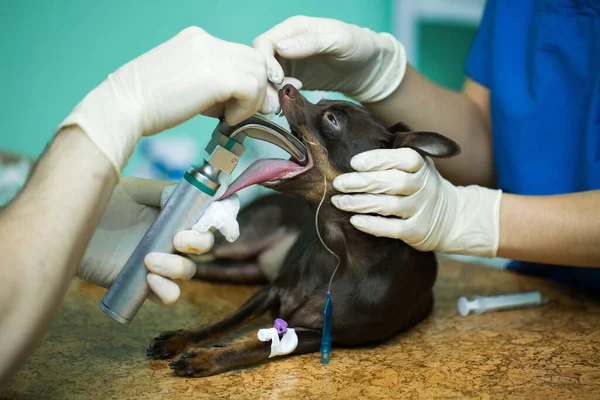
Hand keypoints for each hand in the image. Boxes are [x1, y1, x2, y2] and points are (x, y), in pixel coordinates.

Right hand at [59, 27, 271, 175]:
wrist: (123, 106)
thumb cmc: (146, 104)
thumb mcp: (182, 84)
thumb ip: (210, 85)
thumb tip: (237, 101)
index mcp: (196, 40)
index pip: (239, 54)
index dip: (244, 80)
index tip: (236, 104)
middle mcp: (206, 41)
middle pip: (254, 59)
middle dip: (256, 89)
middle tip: (242, 113)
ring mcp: (212, 55)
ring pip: (258, 71)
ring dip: (252, 99)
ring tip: (230, 116)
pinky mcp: (217, 75)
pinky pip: (252, 88)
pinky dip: (246, 108)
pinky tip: (227, 119)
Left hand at [80, 177, 213, 305]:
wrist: (68, 228)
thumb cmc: (101, 205)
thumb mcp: (134, 190)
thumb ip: (165, 192)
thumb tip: (193, 197)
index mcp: (175, 214)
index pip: (209, 218)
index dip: (223, 219)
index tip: (222, 220)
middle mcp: (172, 239)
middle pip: (205, 246)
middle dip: (199, 243)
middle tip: (177, 239)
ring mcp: (160, 262)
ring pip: (189, 272)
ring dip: (177, 267)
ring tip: (149, 260)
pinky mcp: (144, 285)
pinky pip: (169, 296)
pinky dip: (167, 291)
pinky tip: (150, 281)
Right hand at [253, 16, 406, 103]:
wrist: (369, 67)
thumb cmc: (358, 46)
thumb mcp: (338, 40)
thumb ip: (310, 42)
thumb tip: (280, 47)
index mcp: (294, 28)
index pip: (264, 42)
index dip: (265, 62)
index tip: (277, 79)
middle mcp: (286, 43)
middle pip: (260, 61)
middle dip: (263, 81)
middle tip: (275, 99)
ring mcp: (288, 61)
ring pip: (265, 76)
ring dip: (268, 91)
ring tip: (282, 102)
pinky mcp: (291, 78)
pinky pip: (275, 87)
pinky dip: (277, 95)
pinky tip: (290, 99)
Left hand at [331, 148, 502, 257]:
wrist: (451, 216)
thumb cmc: (419, 183)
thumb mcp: (415, 163)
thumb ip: (393, 152)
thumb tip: (353, 138)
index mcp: (420, 165)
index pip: (403, 158)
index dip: (379, 159)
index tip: (354, 162)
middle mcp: (423, 186)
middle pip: (393, 182)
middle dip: (363, 182)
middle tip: (338, 183)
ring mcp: (420, 209)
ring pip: (390, 206)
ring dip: (361, 203)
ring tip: (339, 201)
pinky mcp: (416, 231)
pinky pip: (392, 228)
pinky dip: (373, 225)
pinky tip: (354, 220)